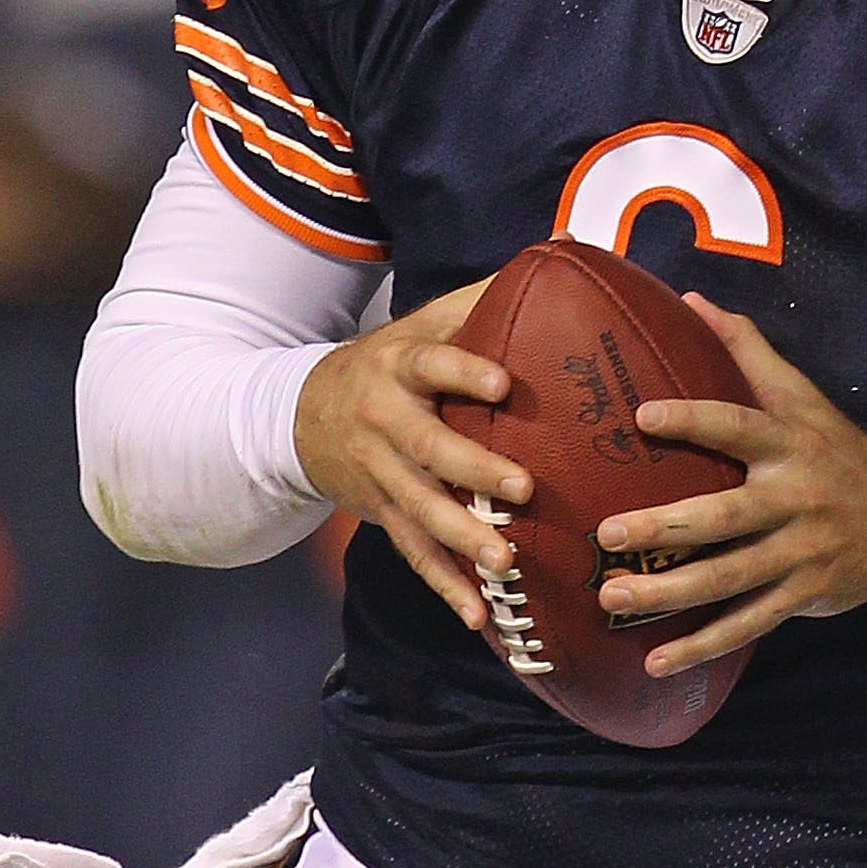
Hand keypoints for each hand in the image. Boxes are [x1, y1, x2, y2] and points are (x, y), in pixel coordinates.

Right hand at [291, 280, 530, 632]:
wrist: (303, 413)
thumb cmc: (391, 362)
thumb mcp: (422, 324)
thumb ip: (484, 298)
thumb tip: (563, 251)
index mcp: (399, 366)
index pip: (432, 364)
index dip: (463, 372)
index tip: (502, 384)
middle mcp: (384, 422)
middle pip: (428, 448)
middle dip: (474, 471)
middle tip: (522, 490)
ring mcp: (378, 474)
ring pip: (418, 510)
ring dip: (461, 540)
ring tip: (504, 563)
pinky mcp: (380, 513)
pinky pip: (413, 554)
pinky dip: (445, 587)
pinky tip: (480, 616)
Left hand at [593, 295, 866, 676]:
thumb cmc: (835, 452)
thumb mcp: (802, 397)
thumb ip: (747, 351)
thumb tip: (690, 298)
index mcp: (789, 444)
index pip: (737, 426)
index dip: (693, 420)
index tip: (642, 417)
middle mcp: (795, 499)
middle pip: (725, 516)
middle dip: (664, 528)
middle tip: (606, 536)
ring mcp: (799, 552)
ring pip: (729, 578)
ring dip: (668, 594)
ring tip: (611, 600)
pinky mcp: (802, 595)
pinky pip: (747, 623)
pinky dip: (703, 646)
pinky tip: (655, 662)